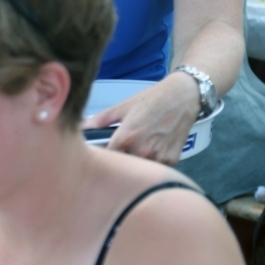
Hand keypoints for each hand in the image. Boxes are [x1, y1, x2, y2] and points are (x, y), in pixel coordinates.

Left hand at [82, 74, 198, 163]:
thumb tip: (81, 128)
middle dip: (118, 160)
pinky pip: (156, 166)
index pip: (106, 159)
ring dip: (135, 162)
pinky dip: (152, 160)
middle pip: (122, 166)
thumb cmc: (152, 100)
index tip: (100, 154)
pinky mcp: (172, 160)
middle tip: (120, 149)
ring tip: (138, 147)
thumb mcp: (122, 107)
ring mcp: (158, 157)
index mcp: (125, 138)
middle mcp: (142, 151)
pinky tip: (153, 147)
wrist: (183, 96)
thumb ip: (100, 120)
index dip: (102, 157)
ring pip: (139, 168)